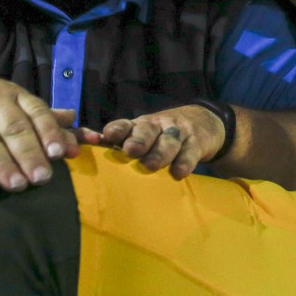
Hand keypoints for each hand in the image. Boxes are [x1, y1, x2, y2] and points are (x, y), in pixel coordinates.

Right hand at [0, 65, 77, 190]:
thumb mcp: (6, 101)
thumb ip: (42, 117)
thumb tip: (82, 129)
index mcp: (11, 94)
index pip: (36, 111)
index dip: (49, 131)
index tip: (61, 154)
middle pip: (12, 127)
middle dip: (28, 153)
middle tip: (42, 179)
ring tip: (14, 185)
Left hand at [88, 104, 226, 178]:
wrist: (205, 123)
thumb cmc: (163, 136)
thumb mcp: (145, 135)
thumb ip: (124, 146)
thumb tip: (90, 162)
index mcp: (140, 126)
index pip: (126, 125)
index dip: (117, 130)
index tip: (107, 136)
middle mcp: (158, 126)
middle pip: (147, 130)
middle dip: (138, 140)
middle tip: (130, 150)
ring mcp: (179, 132)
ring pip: (169, 140)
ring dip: (160, 152)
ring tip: (151, 165)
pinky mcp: (198, 141)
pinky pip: (191, 151)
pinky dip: (185, 162)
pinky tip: (179, 172)